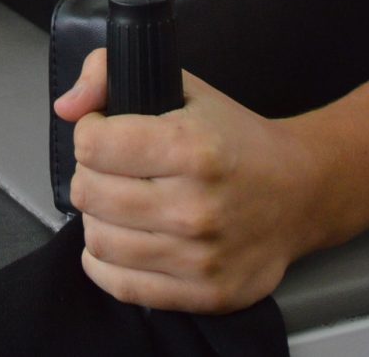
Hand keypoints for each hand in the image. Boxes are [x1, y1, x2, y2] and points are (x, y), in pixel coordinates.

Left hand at [54, 49, 326, 313]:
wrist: (302, 192)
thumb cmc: (239, 141)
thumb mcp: (184, 88)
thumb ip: (111, 75)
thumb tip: (67, 106)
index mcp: (192, 147)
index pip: (92, 144)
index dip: (90, 132)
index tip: (105, 131)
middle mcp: (195, 206)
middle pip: (89, 193)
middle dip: (91, 174)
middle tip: (114, 168)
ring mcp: (200, 256)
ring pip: (98, 240)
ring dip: (98, 218)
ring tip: (121, 202)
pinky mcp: (204, 294)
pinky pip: (121, 285)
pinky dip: (107, 262)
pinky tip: (123, 239)